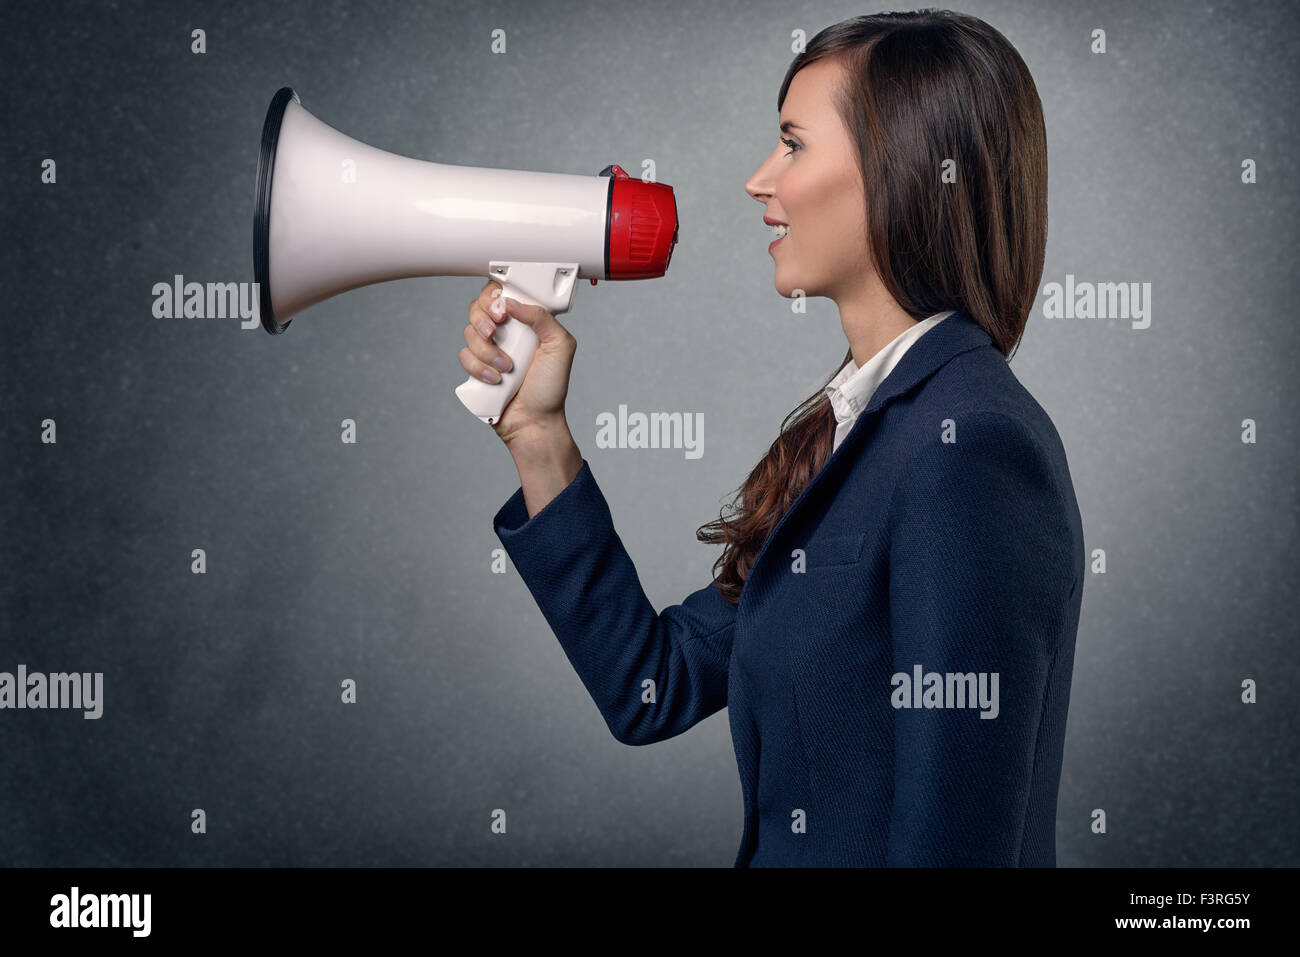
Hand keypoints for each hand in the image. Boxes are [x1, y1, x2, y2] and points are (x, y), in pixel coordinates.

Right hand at [460, 280, 577, 446]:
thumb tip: (513, 302)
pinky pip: (463, 356)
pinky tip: (495, 380)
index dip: (494, 297)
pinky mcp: (476, 368)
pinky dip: (478, 368)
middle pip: (477, 308)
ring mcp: (488, 350)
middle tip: (495, 334)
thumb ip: (542, 317)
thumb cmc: (550, 387)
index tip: (501, 312)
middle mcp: (505, 332)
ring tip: (506, 368)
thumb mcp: (561, 346)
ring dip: (487, 351)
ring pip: (469, 333)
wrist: (534, 422)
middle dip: (483, 321)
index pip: (501, 294)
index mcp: (525, 322)